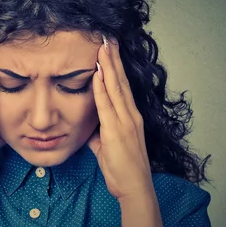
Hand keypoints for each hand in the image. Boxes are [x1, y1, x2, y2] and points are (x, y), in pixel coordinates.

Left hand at [87, 36, 152, 200]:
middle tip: (107, 38)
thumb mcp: (107, 148)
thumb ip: (100, 134)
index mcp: (130, 117)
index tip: (109, 49)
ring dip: (108, 66)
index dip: (115, 67)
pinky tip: (97, 73)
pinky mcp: (117, 131)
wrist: (134, 188)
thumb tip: (90, 128)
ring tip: (103, 47)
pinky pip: (107, 105)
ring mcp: (125, 122)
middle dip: (112, 58)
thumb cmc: (123, 170)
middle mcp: (130, 115)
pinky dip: (102, 87)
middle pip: (120, 81)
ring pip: (115, 88)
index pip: (121, 86)